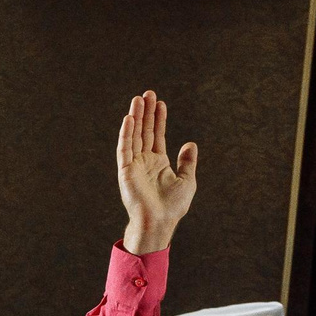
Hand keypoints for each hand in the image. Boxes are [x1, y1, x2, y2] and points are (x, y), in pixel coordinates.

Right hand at [116, 90, 198, 254]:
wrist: (160, 222)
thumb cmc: (173, 206)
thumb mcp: (187, 180)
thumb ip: (187, 161)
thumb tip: (190, 143)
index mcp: (158, 163)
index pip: (157, 135)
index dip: (159, 119)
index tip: (160, 103)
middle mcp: (144, 161)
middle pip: (144, 131)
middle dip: (146, 113)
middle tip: (147, 93)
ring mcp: (134, 165)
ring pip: (134, 135)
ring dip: (135, 117)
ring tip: (138, 99)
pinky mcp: (125, 171)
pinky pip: (125, 148)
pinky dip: (126, 133)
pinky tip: (129, 118)